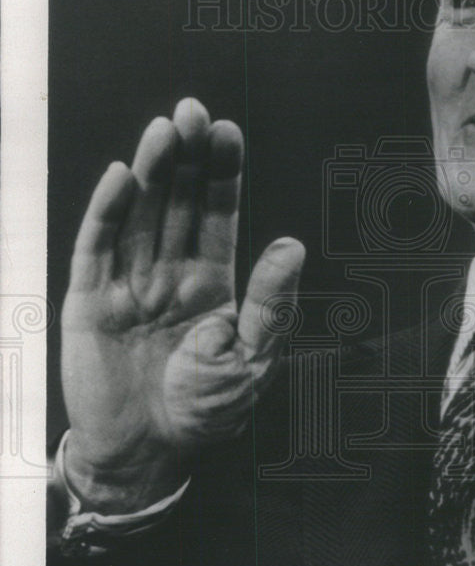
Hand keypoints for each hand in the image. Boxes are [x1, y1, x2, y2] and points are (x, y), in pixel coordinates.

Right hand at [61, 98, 304, 512]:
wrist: (150, 453)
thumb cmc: (205, 409)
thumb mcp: (251, 358)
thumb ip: (270, 304)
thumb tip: (291, 245)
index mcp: (212, 282)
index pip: (217, 216)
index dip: (221, 175)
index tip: (228, 132)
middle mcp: (170, 273)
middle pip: (177, 204)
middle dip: (186, 158)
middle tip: (193, 111)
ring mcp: (129, 283)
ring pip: (141, 216)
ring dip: (151, 171)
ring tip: (165, 129)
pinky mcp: (91, 301)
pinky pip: (98, 250)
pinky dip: (107, 212)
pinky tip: (121, 177)